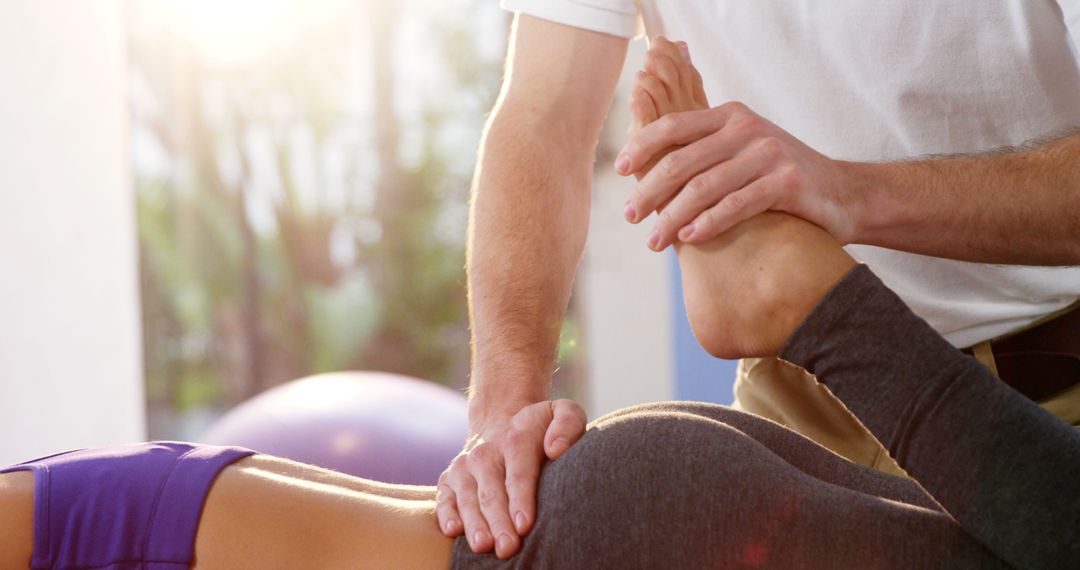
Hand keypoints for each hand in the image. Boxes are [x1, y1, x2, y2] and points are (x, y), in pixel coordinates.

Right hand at [436, 399, 586, 558]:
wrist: (500, 418)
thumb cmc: (538, 428)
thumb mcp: (562, 413)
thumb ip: (568, 424)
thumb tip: (556, 449)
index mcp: (515, 440)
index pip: (518, 473)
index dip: (521, 499)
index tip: (525, 524)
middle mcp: (485, 453)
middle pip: (492, 492)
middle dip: (499, 521)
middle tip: (508, 547)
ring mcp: (464, 466)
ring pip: (468, 498)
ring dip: (474, 523)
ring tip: (483, 546)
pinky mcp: (448, 479)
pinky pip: (444, 498)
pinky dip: (446, 514)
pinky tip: (453, 531)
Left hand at [618, 40, 855, 250]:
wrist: (844, 194)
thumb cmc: (780, 179)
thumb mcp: (742, 154)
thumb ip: (705, 155)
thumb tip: (646, 175)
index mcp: (731, 116)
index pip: (674, 126)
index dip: (642, 146)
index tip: (619, 171)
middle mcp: (747, 129)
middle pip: (682, 160)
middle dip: (649, 190)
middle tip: (629, 215)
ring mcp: (768, 153)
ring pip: (703, 187)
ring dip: (672, 217)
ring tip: (653, 240)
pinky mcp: (786, 182)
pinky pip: (735, 204)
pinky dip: (709, 223)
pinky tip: (690, 238)